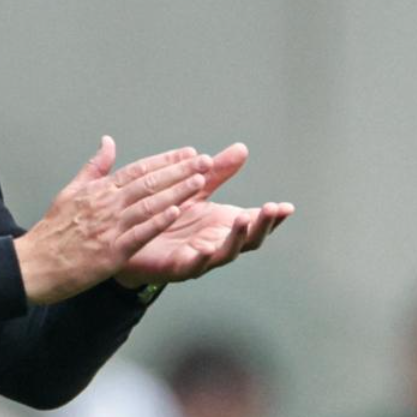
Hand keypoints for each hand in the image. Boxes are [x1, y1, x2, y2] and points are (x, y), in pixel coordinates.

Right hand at [14, 137, 210, 305]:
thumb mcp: (71, 191)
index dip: (166, 160)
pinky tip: (176, 213)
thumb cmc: (53, 230)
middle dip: (179, 171)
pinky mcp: (111, 252)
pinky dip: (157, 222)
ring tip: (199, 182)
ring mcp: (109, 227)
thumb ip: (94, 167)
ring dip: (176, 192)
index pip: (138, 169)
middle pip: (148, 183)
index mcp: (98, 190)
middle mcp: (106, 204)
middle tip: (205, 161)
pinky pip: (139, 234)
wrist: (34, 264)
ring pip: (148, 205)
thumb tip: (108, 141)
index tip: (189, 153)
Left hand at [115, 143, 293, 286]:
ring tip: (243, 220)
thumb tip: (241, 148)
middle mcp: (215, 242)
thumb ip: (217, 172)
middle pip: (248, 240)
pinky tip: (205, 247)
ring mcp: (199, 257)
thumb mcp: (194, 189)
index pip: (254, 221)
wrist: (130, 239)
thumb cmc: (165, 216)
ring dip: (236, 238)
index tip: (287, 206)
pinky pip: (192, 265)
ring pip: (225, 253)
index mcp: (222, 224)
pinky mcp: (176, 268)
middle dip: (262, 225)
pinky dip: (200, 257)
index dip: (272, 216)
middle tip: (270, 209)